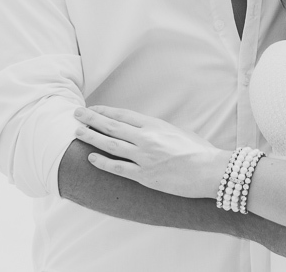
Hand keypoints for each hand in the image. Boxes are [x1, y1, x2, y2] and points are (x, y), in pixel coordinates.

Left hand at [73, 105, 225, 198]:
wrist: (209, 170)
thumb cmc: (200, 151)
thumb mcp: (180, 132)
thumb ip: (161, 131)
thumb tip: (148, 132)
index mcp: (156, 125)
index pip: (124, 115)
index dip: (105, 111)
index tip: (93, 109)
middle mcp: (147, 138)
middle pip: (112, 126)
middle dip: (92, 119)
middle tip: (76, 114)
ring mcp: (144, 157)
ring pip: (111, 144)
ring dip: (92, 137)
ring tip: (77, 132)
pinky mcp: (144, 176)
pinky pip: (118, 167)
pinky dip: (103, 162)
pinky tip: (90, 158)